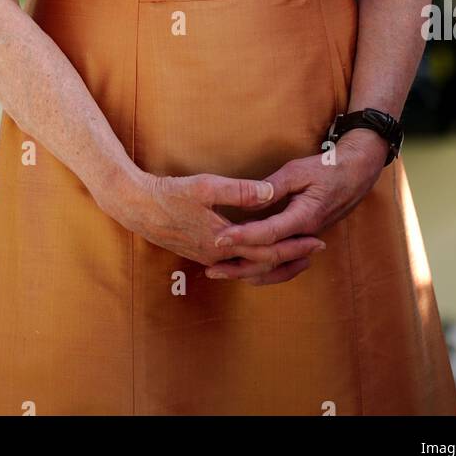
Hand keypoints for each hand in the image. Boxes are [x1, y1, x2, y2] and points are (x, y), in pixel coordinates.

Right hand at [105, 169, 325, 273]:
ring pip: (250, 268)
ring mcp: (209, 257)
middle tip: (317, 250)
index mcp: (224, 241)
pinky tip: (259, 253)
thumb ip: (240, 191)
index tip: (318, 241)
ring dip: (275, 262)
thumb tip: (271, 194)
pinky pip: (236, 264)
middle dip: (292, 257)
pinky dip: (255, 262)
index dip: (295, 246)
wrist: (137, 207)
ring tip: (295, 254)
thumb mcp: (205, 186)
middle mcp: (219, 256)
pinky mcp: (202, 252)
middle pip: (264, 265)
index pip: (269, 251)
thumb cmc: (169, 194)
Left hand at [202, 131, 388, 284]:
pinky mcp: (304, 240)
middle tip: (211, 267)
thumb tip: (252, 197)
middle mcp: (305, 235)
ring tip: (222, 274)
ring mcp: (306, 240)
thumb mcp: (299, 169)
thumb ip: (274, 186)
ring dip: (248, 273)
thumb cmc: (327, 168)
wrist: (356, 174)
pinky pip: (284, 265)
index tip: (220, 238)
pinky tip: (246, 273)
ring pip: (277, 268)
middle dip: (239, 264)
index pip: (268, 233)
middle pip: (269, 258)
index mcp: (304, 216)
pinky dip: (265, 272)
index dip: (243, 237)